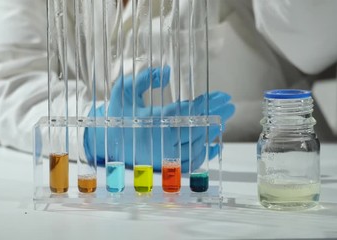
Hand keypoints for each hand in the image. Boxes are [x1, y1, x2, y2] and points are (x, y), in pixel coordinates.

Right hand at [84, 67, 234, 171]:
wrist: (106, 144)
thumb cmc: (117, 116)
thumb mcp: (123, 92)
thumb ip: (142, 78)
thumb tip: (167, 70)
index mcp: (151, 123)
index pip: (185, 113)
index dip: (205, 104)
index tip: (221, 96)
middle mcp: (160, 142)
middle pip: (195, 128)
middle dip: (215, 116)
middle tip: (230, 106)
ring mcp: (164, 157)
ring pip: (195, 145)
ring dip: (212, 131)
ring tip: (224, 119)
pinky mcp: (165, 166)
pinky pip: (190, 162)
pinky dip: (205, 153)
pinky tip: (215, 143)